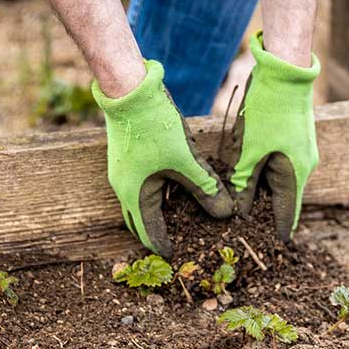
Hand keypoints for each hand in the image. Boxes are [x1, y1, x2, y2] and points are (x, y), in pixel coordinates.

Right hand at [93, 60, 232, 256]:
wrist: (130, 92)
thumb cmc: (156, 127)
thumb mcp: (187, 161)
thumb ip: (206, 188)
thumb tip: (226, 214)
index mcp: (135, 195)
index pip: (147, 233)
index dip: (163, 246)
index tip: (178, 256)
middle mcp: (123, 188)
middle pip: (138, 222)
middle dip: (154, 235)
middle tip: (174, 244)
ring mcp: (121, 172)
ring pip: (138, 204)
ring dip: (154, 216)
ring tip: (176, 222)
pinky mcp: (126, 158)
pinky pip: (139, 187)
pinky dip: (153, 197)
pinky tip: (171, 190)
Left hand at [228, 32, 319, 241]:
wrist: (286, 73)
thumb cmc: (267, 113)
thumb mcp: (249, 151)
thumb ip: (244, 183)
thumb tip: (240, 211)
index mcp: (295, 175)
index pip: (288, 214)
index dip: (278, 231)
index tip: (273, 249)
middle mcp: (304, 166)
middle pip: (284, 198)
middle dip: (266, 212)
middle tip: (249, 228)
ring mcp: (302, 151)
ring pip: (280, 179)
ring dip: (263, 190)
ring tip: (244, 203)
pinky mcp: (296, 139)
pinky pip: (281, 164)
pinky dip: (266, 173)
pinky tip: (249, 173)